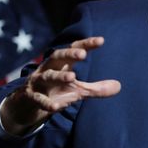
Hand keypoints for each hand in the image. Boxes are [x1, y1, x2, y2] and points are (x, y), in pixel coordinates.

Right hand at [0, 36, 120, 135]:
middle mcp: (48, 69)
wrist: (28, 105)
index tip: (101, 40)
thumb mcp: (77, 90)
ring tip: (72, 77)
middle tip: (82, 54)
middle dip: (69, 54)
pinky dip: (47, 103)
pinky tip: (56, 107)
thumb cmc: (56, 91)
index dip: (86, 44)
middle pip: (57, 56)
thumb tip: (119, 86)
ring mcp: (38, 82)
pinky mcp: (31, 97)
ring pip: (47, 76)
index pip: (74, 50)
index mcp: (61, 64)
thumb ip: (97, 88)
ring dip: (59, 76)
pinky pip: (38, 99)